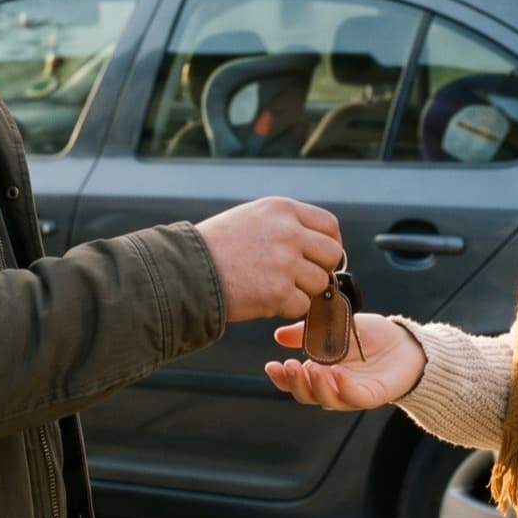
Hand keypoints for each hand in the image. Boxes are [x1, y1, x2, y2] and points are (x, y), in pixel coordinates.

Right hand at [195, 197, 342, 321]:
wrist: (185, 270)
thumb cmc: (214, 247)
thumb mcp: (250, 217)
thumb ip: (284, 225)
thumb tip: (315, 244)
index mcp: (282, 209)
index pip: (329, 225)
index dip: (329, 244)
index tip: (320, 257)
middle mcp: (288, 232)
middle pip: (332, 254)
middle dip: (320, 269)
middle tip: (300, 277)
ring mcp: (285, 263)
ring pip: (320, 283)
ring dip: (302, 290)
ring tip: (273, 288)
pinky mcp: (278, 292)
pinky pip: (302, 305)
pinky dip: (287, 307)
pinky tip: (264, 299)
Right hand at [264, 314, 425, 410]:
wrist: (407, 343)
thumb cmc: (374, 337)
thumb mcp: (337, 327)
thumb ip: (309, 332)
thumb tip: (279, 335)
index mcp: (323, 372)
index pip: (297, 381)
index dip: (282, 377)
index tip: (271, 365)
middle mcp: (334, 386)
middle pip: (307, 395)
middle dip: (294, 383)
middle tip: (288, 366)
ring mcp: (353, 393)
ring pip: (327, 399)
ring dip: (315, 387)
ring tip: (309, 369)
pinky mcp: (373, 395)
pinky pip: (354, 397)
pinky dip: (342, 387)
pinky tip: (336, 373)